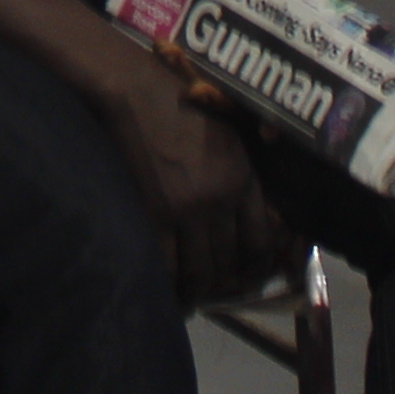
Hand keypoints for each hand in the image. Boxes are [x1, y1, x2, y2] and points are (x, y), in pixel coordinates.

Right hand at [98, 62, 292, 299]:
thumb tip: (246, 216)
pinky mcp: (154, 215)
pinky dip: (170, 288)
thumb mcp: (227, 136)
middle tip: (216, 295)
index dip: (257, 271)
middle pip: (230, 263)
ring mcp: (187, 211)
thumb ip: (239, 176)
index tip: (250, 281)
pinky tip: (168, 295)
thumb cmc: (180, 104)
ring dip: (198, 293)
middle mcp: (220, 200)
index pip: (260, 242)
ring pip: (200, 272)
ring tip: (192, 300)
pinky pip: (167, 266)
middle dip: (225, 286)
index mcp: (243, 178)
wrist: (134, 93)